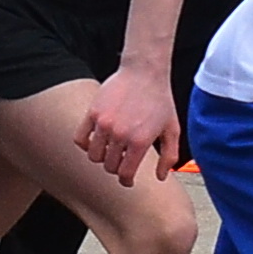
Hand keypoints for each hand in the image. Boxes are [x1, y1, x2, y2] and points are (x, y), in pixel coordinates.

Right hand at [76, 62, 181, 187]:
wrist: (145, 72)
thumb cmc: (161, 100)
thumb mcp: (172, 129)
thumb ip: (169, 155)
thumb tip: (161, 177)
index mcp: (140, 141)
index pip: (125, 173)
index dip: (127, 181)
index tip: (128, 181)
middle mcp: (120, 135)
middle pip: (108, 166)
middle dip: (116, 168)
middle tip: (122, 162)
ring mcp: (103, 124)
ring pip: (93, 155)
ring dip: (102, 157)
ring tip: (111, 151)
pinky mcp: (92, 113)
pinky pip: (80, 138)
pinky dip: (86, 144)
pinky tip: (96, 141)